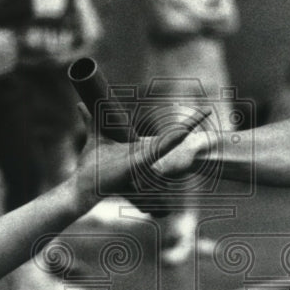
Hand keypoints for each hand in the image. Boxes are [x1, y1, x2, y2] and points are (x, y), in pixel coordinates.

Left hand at [72, 103, 212, 208]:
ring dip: (186, 130)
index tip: (199, 112)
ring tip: (203, 114)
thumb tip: (81, 104)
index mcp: (142, 147)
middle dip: (192, 124)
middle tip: (209, 110)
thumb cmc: (92, 166)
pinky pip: (156, 152)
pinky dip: (169, 142)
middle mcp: (147, 153)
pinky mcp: (137, 164)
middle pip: (174, 137)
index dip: (182, 123)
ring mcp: (144, 159)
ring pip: (169, 142)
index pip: (167, 134)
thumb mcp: (96, 135)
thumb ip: (91, 120)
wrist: (84, 185)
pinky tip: (181, 132)